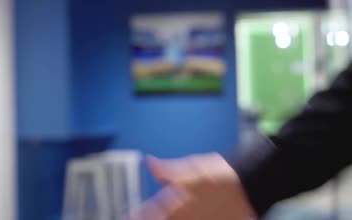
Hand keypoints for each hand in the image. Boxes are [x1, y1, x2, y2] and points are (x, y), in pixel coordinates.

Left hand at [127, 153, 255, 219]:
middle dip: (150, 218)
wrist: (250, 183)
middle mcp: (187, 213)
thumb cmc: (219, 173)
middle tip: (132, 219)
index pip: (153, 209)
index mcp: (179, 197)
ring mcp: (199, 219)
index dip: (138, 214)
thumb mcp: (192, 166)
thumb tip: (149, 161)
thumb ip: (168, 169)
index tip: (126, 216)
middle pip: (164, 218)